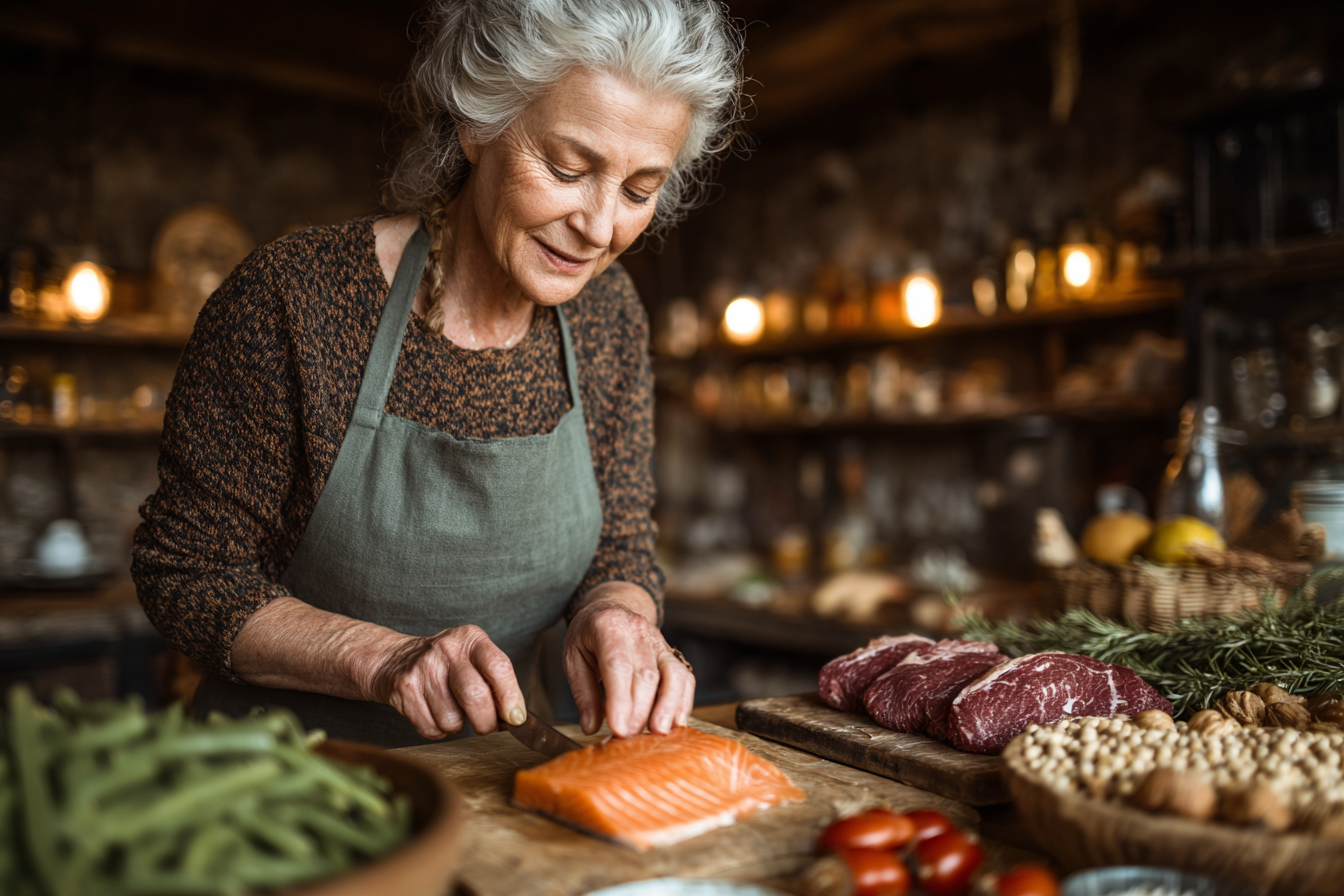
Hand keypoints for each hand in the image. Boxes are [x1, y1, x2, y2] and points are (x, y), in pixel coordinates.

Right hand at [370, 624, 525, 739]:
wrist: (396, 659)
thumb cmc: (447, 664)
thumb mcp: (473, 657)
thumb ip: (496, 682)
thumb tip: (515, 717)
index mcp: (471, 638)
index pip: (498, 666)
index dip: (510, 696)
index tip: (515, 718)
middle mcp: (447, 649)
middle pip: (475, 695)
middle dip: (486, 722)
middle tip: (486, 725)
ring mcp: (423, 669)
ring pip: (452, 719)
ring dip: (458, 726)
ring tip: (454, 712)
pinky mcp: (405, 690)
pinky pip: (431, 728)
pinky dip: (438, 731)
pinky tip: (436, 714)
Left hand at [564, 584, 694, 736]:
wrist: (610, 608)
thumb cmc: (589, 635)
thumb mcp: (573, 658)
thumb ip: (583, 693)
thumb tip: (590, 726)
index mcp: (608, 627)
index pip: (617, 665)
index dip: (620, 699)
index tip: (619, 728)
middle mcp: (638, 631)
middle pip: (646, 674)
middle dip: (640, 711)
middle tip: (629, 737)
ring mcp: (659, 641)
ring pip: (673, 673)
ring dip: (668, 706)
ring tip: (658, 732)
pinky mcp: (672, 653)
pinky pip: (685, 676)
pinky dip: (683, 701)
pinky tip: (676, 722)